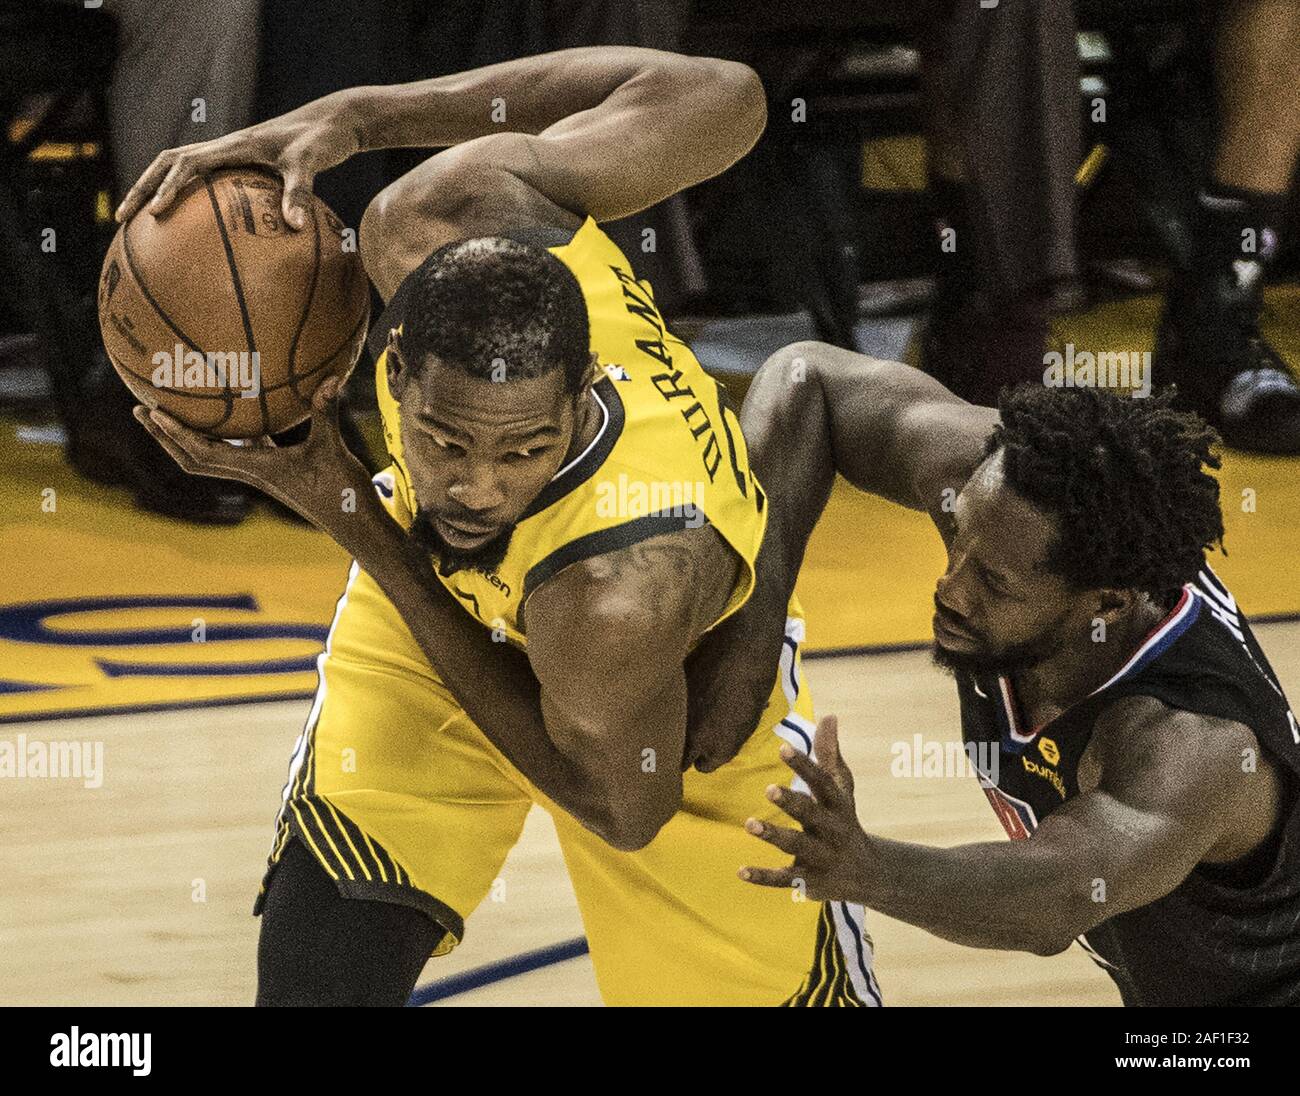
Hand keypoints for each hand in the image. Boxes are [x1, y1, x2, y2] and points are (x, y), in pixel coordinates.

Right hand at [115, 95, 362, 227]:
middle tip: (124, 219)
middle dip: (143, 188)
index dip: (168, 186)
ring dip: (156, 188)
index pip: (188, 163)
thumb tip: (296, 227)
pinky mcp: (239, 163)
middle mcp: (225, 146)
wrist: (333, 122)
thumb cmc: (323, 140)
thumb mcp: (313, 163)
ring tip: (142, 222)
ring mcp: (230, 154)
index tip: (155, 212)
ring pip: (179, 167)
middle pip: (168, 162)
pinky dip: (187, 196)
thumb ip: (301, 192)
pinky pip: (203, 179)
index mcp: (234, 144)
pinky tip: (190, 227)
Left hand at [133, 377, 377, 542]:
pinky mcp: (276, 471)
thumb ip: (326, 413)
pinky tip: (232, 413)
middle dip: (165, 436)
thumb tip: (331, 380)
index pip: (202, 452)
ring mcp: (261, 473)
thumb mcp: (333, 449)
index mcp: (255, 469)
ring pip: (213, 455)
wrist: (354, 523)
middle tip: (142, 410)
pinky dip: (227, 434)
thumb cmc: (341, 491)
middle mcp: (251, 473)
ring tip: (172, 411)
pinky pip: (241, 449)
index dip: (174, 433)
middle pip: (193, 458)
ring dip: (188, 437)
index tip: (152, 411)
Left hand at [738, 715, 872, 903]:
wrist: (869, 875)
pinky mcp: (809, 881)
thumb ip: (830, 754)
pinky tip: (740, 871)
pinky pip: (784, 880)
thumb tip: (829, 715)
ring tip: (750, 824)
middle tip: (769, 788)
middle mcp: (831, 830)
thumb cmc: (844, 819)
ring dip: (774, 835)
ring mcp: (821, 857)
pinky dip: (763, 877)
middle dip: (792, 802)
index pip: (821, 782)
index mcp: (838, 805)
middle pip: (811, 814)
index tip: (783, 748)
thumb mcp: (842, 789)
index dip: (804, 765)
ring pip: (796, 846)